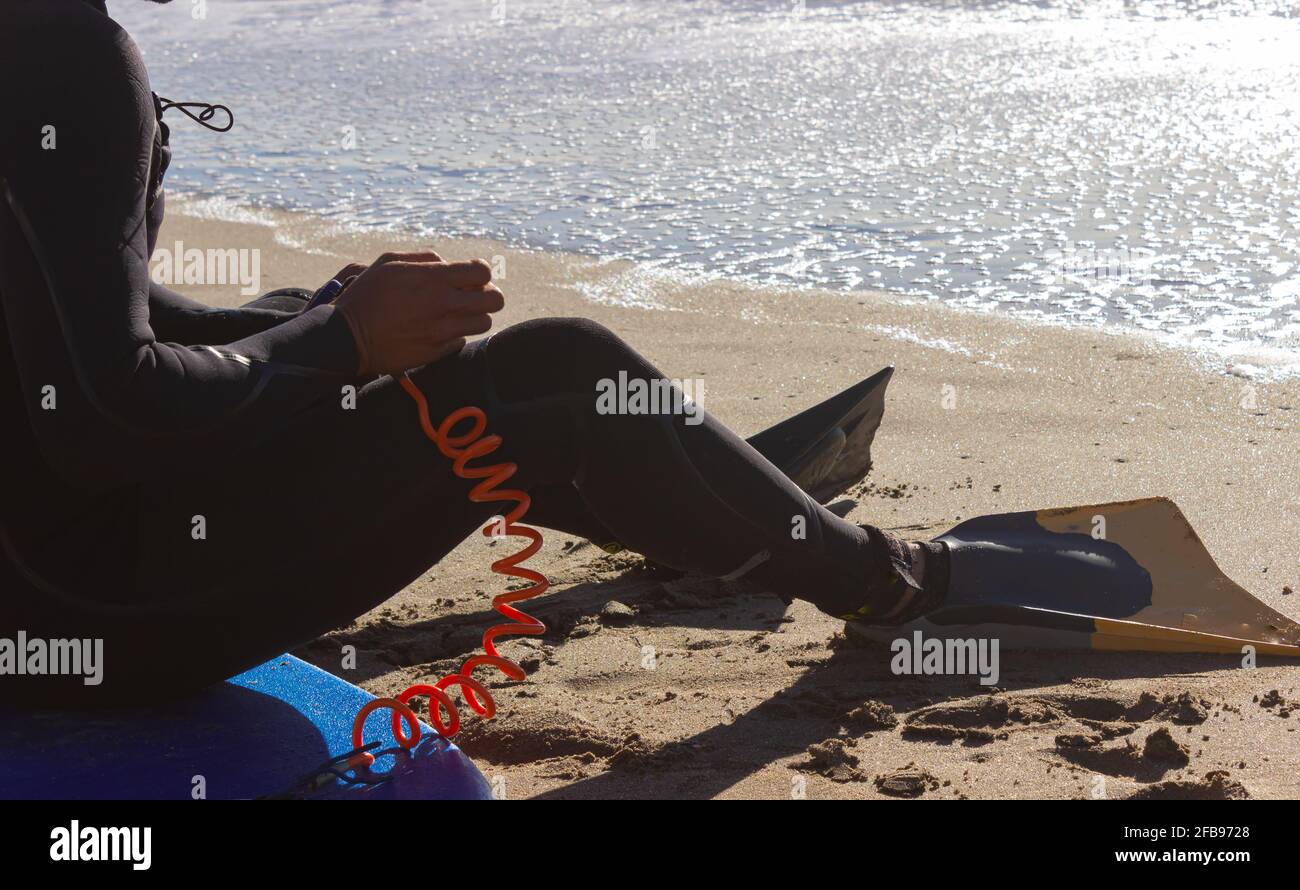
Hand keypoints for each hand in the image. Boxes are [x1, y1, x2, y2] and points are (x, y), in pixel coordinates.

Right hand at [334, 251, 502, 374]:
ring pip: (484, 323)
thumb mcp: (390, 262)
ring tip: (456, 314)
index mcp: (434, 278)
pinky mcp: (437, 351)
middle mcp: (443, 304)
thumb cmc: (367, 294)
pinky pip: (462, 341)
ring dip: (474, 316)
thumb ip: (424, 258)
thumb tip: (447, 264)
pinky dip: (455, 335)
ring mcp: (442, 330)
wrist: (349, 336)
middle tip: (472, 296)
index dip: (481, 273)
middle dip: (488, 295)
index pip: (483, 272)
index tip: (470, 276)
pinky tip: (438, 330)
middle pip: (495, 300)